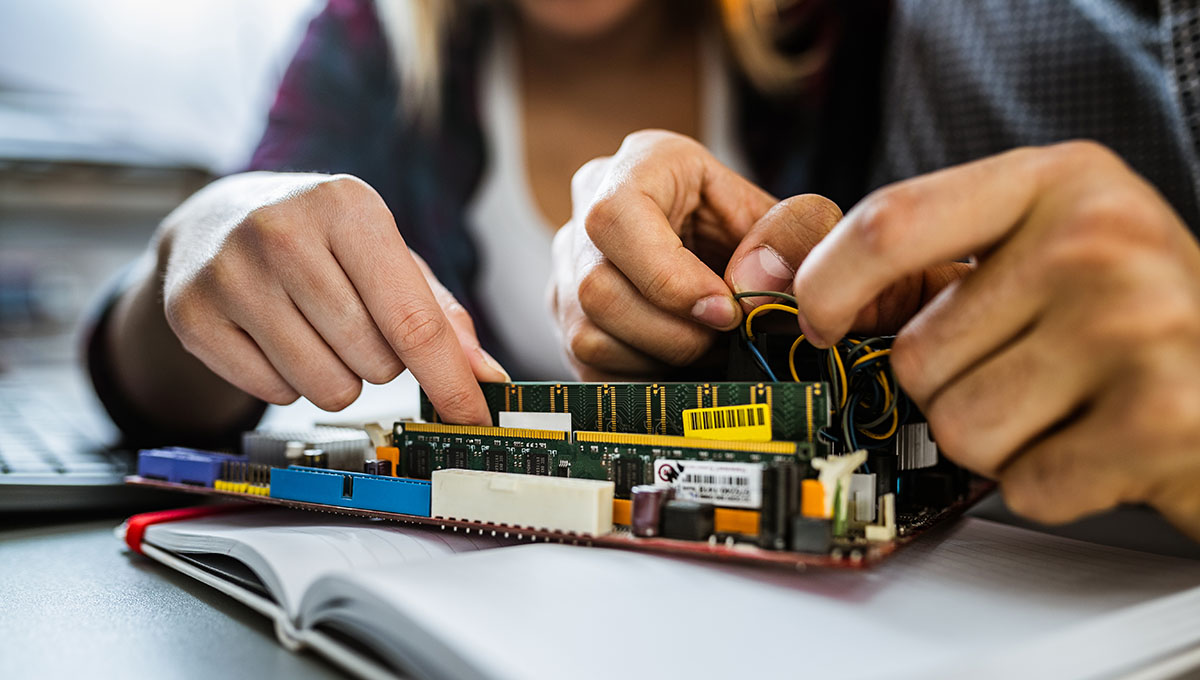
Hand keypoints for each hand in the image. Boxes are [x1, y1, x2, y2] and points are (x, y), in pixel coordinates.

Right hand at [158, 172, 505, 422]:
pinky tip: (275, 337)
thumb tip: (483, 375)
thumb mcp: (386, 254)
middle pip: (373, 362)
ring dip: (338, 378)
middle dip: (381, 363)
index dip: (450, 381)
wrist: (216, 220)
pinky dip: (287, 383)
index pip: (413, 321)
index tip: (475, 418)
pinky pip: (273, 396)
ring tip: (318, 332)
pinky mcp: (191, 315)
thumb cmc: (321, 240)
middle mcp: (281, 232)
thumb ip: (441, 313)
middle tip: (356, 325)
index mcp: (347, 207)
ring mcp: (229, 274)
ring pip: (325, 389)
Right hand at [549, 130, 841, 379]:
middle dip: (672, 332)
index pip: (617, 218)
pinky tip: (681, 361)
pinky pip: (589, 367)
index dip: (668, 278)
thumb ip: (792, 239)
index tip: (724, 311)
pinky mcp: (567, 319)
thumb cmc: (759, 232)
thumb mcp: (795, 218)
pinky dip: (643, 377)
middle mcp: (588, 211)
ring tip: (708, 348)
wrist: (735, 256)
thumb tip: (754, 286)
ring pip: (587, 335)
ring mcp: (568, 268)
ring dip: (659, 358)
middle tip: (724, 337)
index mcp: (641, 164)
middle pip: (597, 289)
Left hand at [774, 141, 1199, 538]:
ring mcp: (1135, 327)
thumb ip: (920, 253)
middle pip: (917, 352)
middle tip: (1025, 371)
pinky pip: (1023, 483)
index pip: (891, 223)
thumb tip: (767, 275)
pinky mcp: (1160, 420)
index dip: (826, 284)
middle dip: (948, 386)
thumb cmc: (1130, 314)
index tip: (815, 322)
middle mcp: (1097, 240)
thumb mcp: (1038, 243)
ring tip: (1065, 406)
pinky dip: (1047, 482)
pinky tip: (1097, 445)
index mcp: (1057, 181)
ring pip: (959, 426)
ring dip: (997, 439)